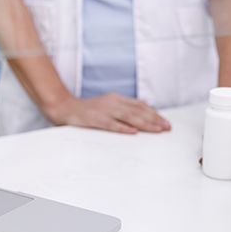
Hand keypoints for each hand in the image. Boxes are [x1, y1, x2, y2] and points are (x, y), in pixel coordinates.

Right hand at [46, 92, 170, 133]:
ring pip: (129, 117)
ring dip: (145, 124)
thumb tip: (142, 120)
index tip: (166, 123)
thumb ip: (123, 111)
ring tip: (156, 130)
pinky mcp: (94, 119)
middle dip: (154, 120)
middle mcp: (113, 102)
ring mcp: (104, 110)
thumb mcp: (108, 107)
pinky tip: (133, 133)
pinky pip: (111, 124)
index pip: (141, 106)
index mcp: (117, 99)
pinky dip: (123, 128)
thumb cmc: (88, 111)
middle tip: (166, 128)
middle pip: (138, 111)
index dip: (155, 114)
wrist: (64, 107)